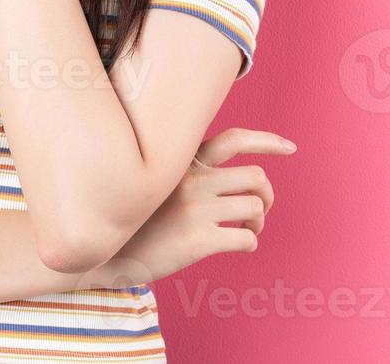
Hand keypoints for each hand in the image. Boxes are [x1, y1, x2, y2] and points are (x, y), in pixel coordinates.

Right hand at [78, 127, 295, 288]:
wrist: (100, 250)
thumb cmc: (129, 219)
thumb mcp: (152, 183)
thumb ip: (183, 175)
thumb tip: (216, 179)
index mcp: (182, 163)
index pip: (234, 140)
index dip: (267, 141)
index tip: (289, 148)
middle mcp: (192, 179)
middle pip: (255, 177)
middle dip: (267, 194)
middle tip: (262, 209)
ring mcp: (197, 208)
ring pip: (255, 206)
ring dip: (258, 221)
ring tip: (247, 231)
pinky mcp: (199, 239)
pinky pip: (246, 238)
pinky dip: (250, 243)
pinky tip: (239, 247)